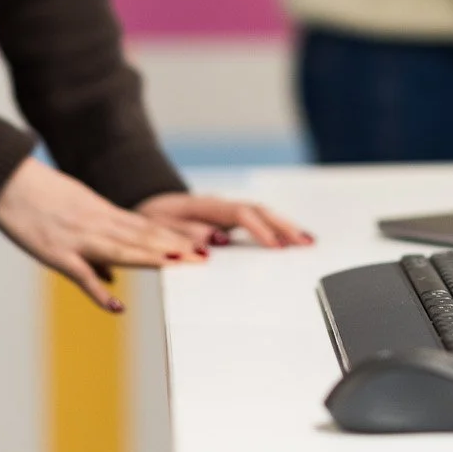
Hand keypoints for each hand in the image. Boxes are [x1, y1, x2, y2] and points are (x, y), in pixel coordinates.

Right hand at [0, 156, 203, 312]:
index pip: (147, 227)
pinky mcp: (54, 253)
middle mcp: (96, 224)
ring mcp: (77, 238)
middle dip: (175, 248)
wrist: (6, 181)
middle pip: (143, 237)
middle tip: (205, 258)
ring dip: (150, 258)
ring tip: (179, 266)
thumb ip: (98, 245)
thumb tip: (113, 279)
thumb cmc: (39, 196)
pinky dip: (98, 290)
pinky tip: (115, 305)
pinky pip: (80, 274)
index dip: (176, 237)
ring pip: (121, 249)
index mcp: (103, 214)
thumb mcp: (75, 213)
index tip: (203, 245)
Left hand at [135, 192, 311, 250]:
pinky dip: (274, 229)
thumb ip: (186, 232)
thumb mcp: (159, 227)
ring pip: (261, 214)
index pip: (241, 214)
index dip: (261, 229)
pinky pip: (256, 221)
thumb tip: (217, 241)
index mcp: (205, 205)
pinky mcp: (228, 219)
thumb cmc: (150, 219)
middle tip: (306, 242)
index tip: (277, 246)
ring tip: (307, 242)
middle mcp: (220, 205)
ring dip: (284, 227)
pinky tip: (288, 240)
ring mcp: (226, 211)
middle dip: (284, 226)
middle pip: (259, 211)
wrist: (145, 206)